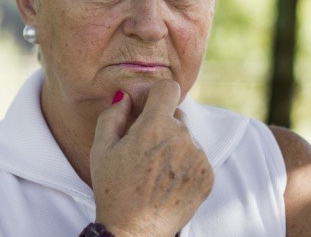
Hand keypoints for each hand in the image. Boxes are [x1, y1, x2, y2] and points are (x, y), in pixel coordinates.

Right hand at [90, 80, 213, 236]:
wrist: (134, 231)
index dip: (157, 94)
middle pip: (177, 114)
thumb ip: (113, 115)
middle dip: (162, 124)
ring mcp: (198, 158)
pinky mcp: (208, 176)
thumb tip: (126, 96)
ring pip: (187, 137)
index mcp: (155, 126)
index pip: (168, 88)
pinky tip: (167, 181)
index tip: (149, 106)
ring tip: (155, 170)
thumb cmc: (113, 189)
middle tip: (144, 149)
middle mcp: (182, 138)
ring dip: (174, 145)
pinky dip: (185, 164)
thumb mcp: (101, 148)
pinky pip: (197, 157)